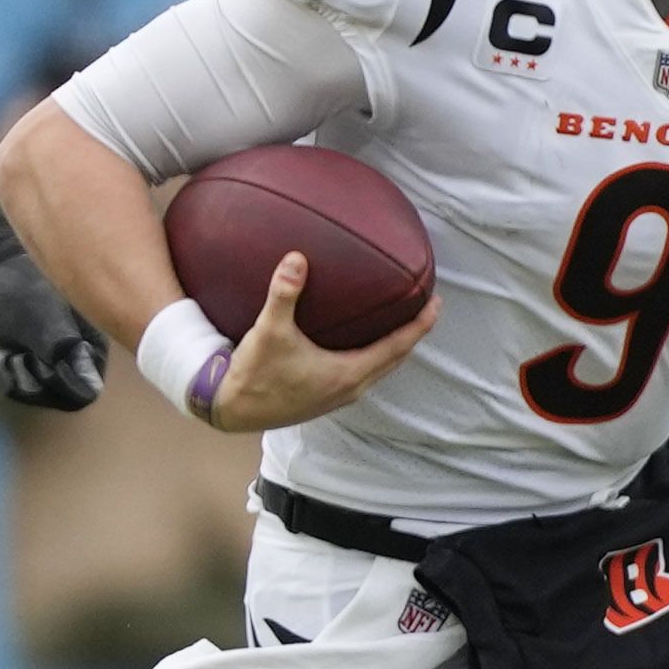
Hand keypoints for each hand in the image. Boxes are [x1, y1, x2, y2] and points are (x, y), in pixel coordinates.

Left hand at [0, 250, 107, 409]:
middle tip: (20, 355)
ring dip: (18, 380)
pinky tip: (1, 359)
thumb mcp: (43, 317)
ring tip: (8, 356)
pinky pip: (23, 390)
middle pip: (63, 398)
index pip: (87, 389)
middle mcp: (78, 358)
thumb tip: (88, 387)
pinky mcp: (32, 364)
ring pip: (41, 396)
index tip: (40, 360)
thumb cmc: (19, 290)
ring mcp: (54, 363)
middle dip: (36, 381)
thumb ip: (64, 351)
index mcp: (91, 345)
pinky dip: (7, 379)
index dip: (62, 384)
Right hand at [206, 253, 435, 430]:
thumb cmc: (254, 374)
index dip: (419, 325)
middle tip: (428, 306)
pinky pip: (364, 373)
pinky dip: (375, 355)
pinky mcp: (326, 397)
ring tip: (403, 321)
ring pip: (380, 368)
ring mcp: (339, 396)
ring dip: (395, 346)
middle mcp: (350, 388)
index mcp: (347, 374)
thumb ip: (284, 293)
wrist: (232, 410)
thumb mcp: (269, 331)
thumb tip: (296, 259)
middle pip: (395, 359)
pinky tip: (365, 340)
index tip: (436, 303)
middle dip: (413, 333)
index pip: (397, 347)